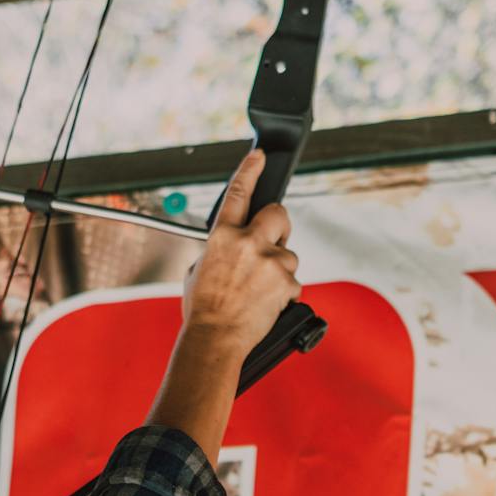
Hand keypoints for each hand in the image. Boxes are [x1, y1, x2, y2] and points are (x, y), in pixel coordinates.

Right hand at [146, 151, 301, 468]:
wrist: (215, 339)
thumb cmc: (203, 308)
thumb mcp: (202, 268)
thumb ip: (224, 249)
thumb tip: (239, 246)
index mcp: (221, 237)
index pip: (238, 194)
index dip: (249, 170)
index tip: (259, 156)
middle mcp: (247, 243)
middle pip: (278, 214)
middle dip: (279, 226)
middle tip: (273, 242)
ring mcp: (269, 261)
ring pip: (288, 254)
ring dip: (279, 268)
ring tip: (259, 290)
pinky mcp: (286, 281)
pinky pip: (292, 280)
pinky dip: (283, 291)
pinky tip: (266, 304)